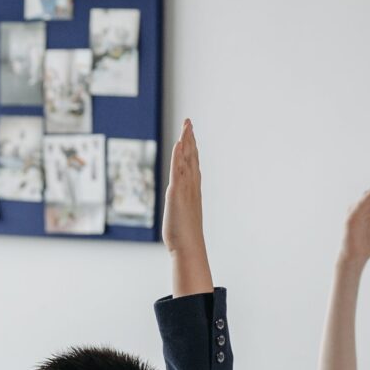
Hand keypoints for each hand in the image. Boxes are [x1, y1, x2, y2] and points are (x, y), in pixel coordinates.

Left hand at [160, 119, 202, 255]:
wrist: (188, 247)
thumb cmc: (184, 235)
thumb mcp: (182, 215)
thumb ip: (182, 207)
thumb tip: (179, 206)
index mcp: (192, 189)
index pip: (192, 163)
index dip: (191, 147)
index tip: (190, 133)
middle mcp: (191, 186)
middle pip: (191, 157)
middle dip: (190, 138)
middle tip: (189, 122)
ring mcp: (185, 189)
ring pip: (187, 160)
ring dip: (186, 141)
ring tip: (186, 125)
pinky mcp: (176, 194)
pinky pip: (178, 172)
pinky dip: (179, 157)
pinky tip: (179, 144)